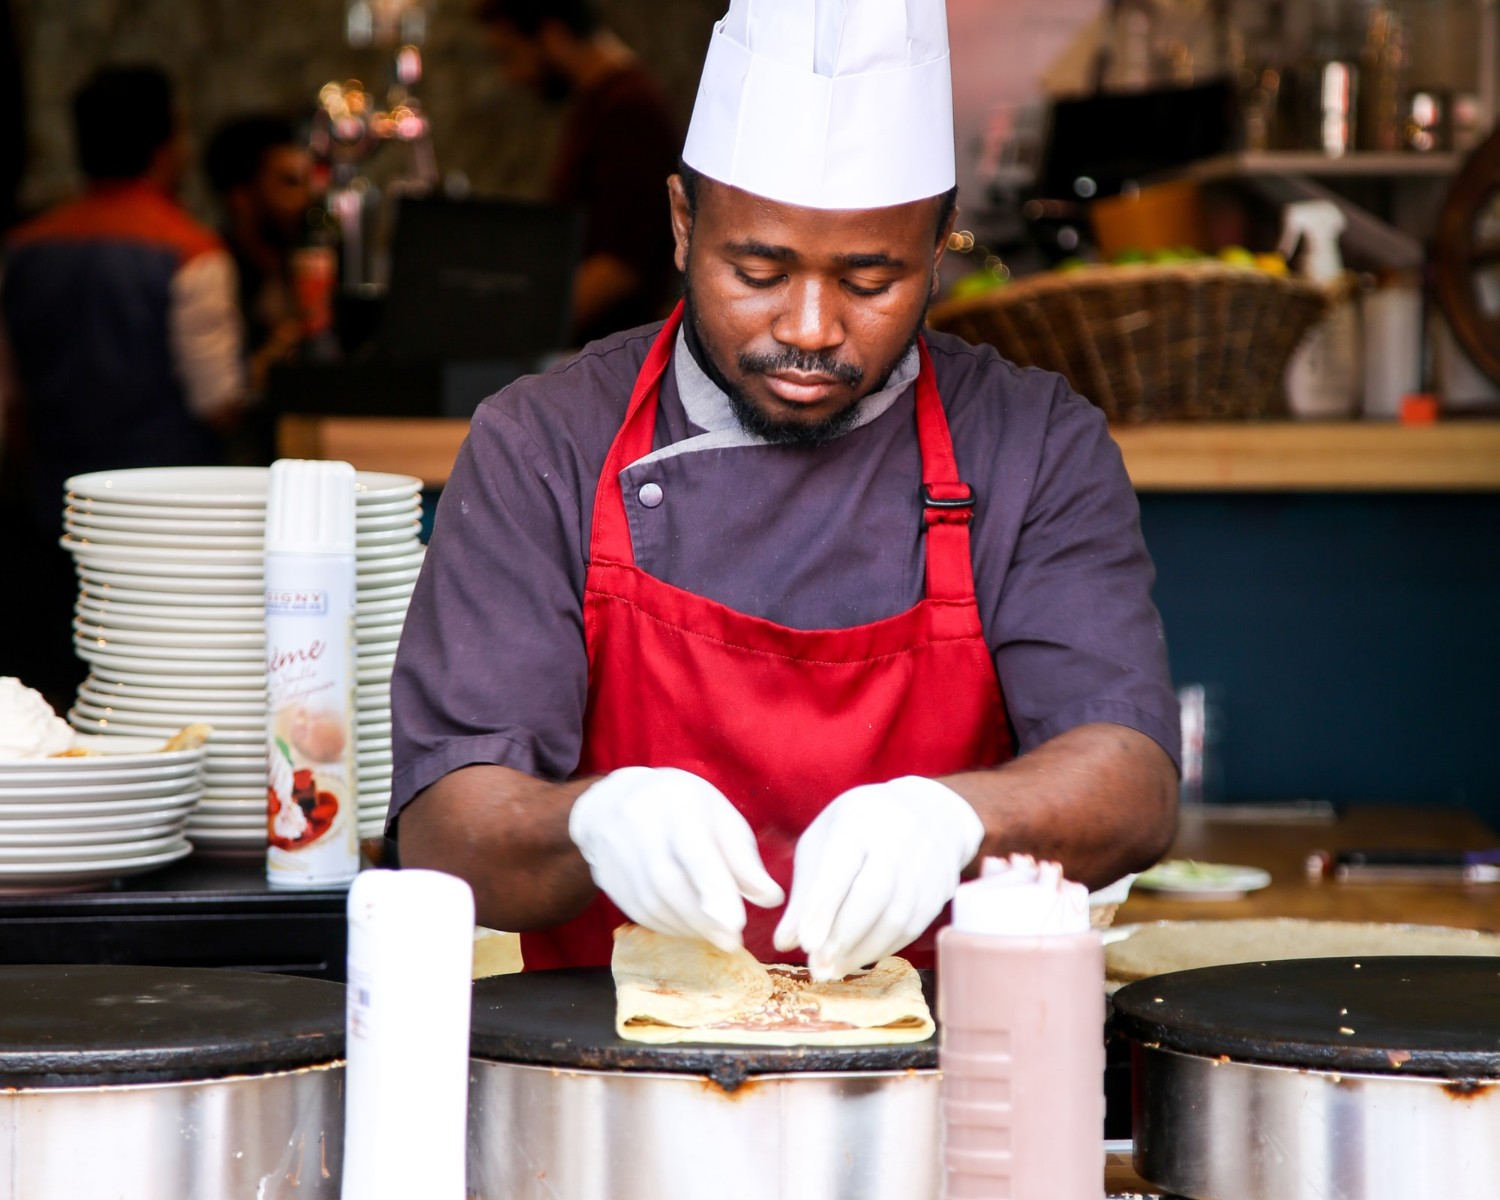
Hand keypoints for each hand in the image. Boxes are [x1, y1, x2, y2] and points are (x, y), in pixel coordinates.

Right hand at [569, 767, 783, 951]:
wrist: (613, 801)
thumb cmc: (681, 807)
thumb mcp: (719, 816)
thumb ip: (743, 857)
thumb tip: (771, 899)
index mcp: (678, 805)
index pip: (695, 851)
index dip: (714, 889)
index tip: (737, 923)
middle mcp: (640, 827)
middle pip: (669, 882)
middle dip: (704, 919)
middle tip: (732, 940)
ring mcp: (618, 854)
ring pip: (652, 902)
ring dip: (688, 926)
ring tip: (716, 935)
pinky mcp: (607, 878)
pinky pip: (639, 911)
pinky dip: (669, 926)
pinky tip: (689, 927)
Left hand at [774, 777, 983, 980]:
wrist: (929, 812)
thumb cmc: (861, 827)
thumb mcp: (824, 843)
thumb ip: (804, 892)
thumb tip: (783, 942)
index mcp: (860, 819)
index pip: (840, 865)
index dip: (823, 906)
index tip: (805, 942)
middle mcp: (898, 838)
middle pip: (874, 893)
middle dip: (843, 935)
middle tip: (817, 966)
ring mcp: (924, 864)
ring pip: (896, 916)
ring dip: (862, 950)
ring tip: (832, 970)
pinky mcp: (940, 889)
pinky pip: (912, 926)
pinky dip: (883, 948)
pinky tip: (858, 959)